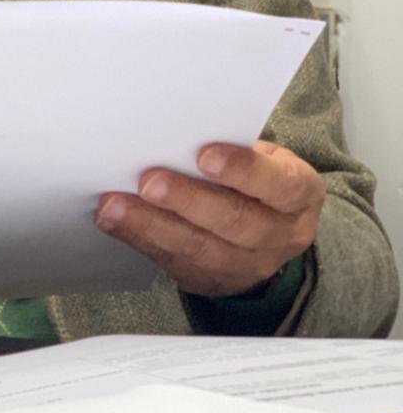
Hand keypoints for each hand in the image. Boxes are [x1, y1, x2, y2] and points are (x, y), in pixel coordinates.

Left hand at [94, 140, 322, 297]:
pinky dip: (139, 238)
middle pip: (235, 222)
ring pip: (199, 248)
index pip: (278, 185)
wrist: (268, 231)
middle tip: (149, 182)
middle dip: (188, 202)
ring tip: (115, 206)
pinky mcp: (210, 279)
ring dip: (151, 225)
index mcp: (299, 196)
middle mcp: (280, 236)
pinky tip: (113, 220)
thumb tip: (178, 132)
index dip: (243, 171)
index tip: (204, 155)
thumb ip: (235, 150)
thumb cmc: (257, 178)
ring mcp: (246, 265)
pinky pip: (173, 262)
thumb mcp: (265, 159)